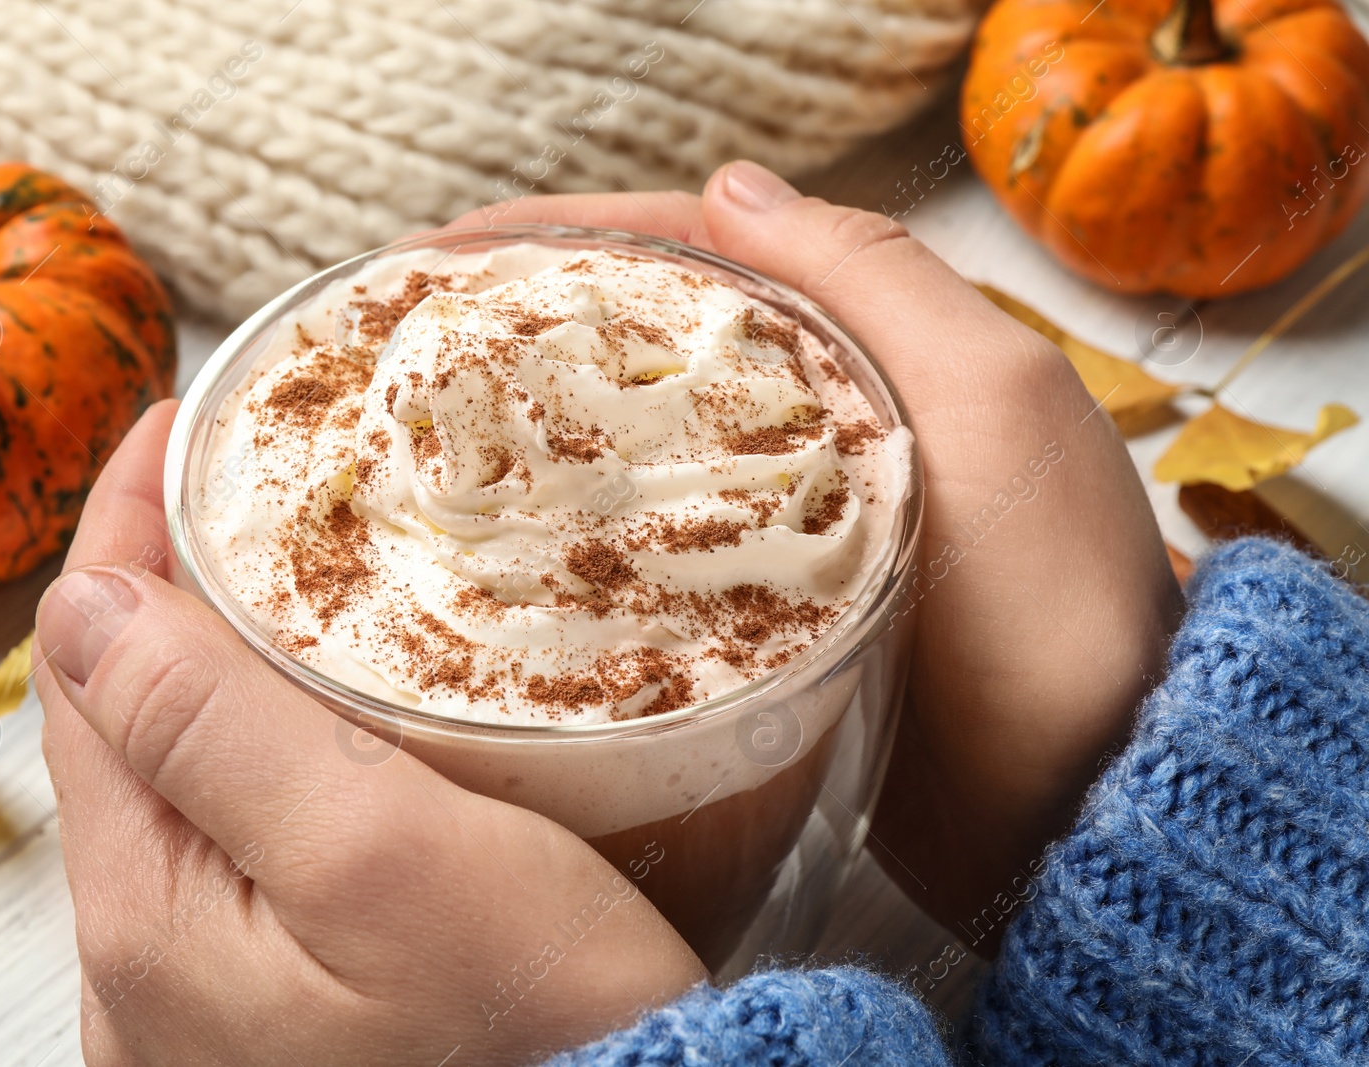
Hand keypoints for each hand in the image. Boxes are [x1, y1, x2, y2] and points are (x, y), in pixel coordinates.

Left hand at [34, 402, 704, 1066]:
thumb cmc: (539, 1028)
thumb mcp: (380, 855)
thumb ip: (214, 733)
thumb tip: (86, 604)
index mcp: (151, 919)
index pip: (85, 672)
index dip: (124, 534)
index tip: (177, 428)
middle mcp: (153, 970)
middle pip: (126, 723)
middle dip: (170, 588)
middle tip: (240, 478)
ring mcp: (214, 993)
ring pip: (188, 775)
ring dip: (221, 662)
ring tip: (286, 564)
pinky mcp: (289, 1002)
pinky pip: (245, 836)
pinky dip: (271, 742)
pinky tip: (330, 706)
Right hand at [454, 164, 1183, 944]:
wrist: (1087, 799)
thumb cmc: (1060, 608)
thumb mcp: (993, 408)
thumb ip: (876, 281)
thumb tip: (732, 185)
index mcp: (874, 349)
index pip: (697, 254)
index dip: (565, 237)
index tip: (443, 253)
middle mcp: (824, 420)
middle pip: (653, 342)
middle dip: (530, 325)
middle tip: (410, 340)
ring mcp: (787, 520)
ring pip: (643, 442)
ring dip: (542, 425)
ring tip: (426, 427)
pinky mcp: (764, 614)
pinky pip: (654, 545)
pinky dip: (580, 528)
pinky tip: (504, 539)